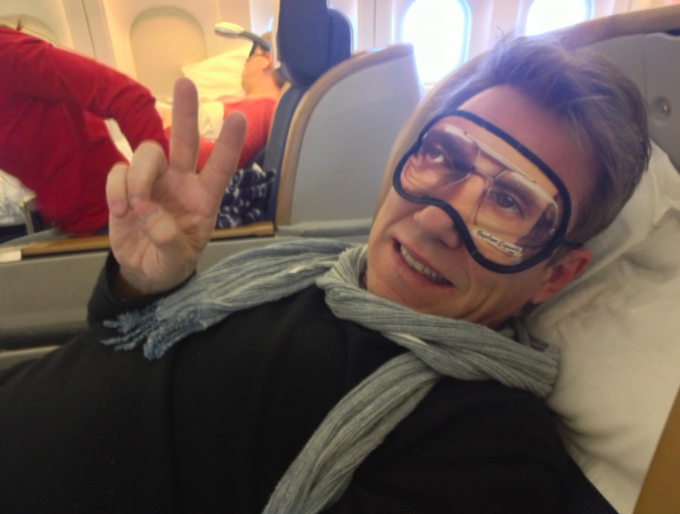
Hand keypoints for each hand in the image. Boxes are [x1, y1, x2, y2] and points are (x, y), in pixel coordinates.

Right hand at [106, 78, 245, 297]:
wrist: (144, 272)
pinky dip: (116, 189)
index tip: (237, 118)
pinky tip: (120, 212)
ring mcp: (153, 182)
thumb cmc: (171, 264)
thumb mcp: (177, 262)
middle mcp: (181, 183)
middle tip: (185, 83)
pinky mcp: (126, 186)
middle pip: (184, 142)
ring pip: (147, 153)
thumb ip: (168, 241)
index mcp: (204, 199)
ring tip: (133, 208)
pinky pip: (118, 171)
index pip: (220, 168)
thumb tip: (147, 212)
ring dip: (139, 176)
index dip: (228, 144)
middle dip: (186, 113)